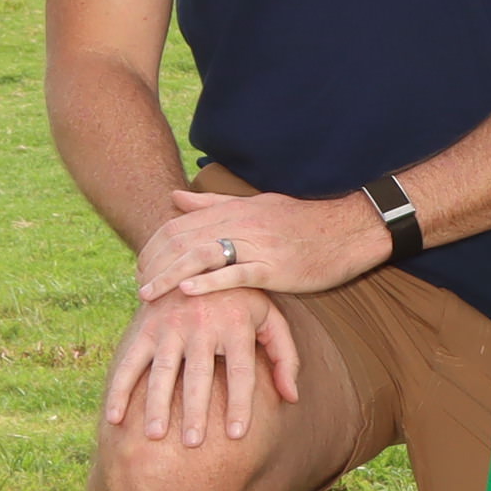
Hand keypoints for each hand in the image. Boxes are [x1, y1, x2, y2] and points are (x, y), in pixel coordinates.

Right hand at [102, 287, 299, 446]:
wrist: (202, 257)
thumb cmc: (243, 300)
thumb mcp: (272, 319)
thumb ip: (286, 357)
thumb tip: (291, 398)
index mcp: (237, 325)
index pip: (241, 371)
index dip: (239, 404)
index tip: (236, 435)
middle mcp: (203, 325)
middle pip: (199, 375)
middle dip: (195, 411)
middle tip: (193, 444)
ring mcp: (171, 325)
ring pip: (162, 371)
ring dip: (157, 404)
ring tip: (155, 436)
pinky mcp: (147, 327)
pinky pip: (130, 362)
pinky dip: (120, 390)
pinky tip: (115, 418)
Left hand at [139, 186, 390, 301]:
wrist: (352, 227)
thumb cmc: (306, 219)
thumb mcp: (257, 204)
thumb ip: (214, 202)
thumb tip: (174, 197)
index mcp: (235, 210)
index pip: (181, 224)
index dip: (155, 246)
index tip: (141, 266)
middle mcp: (242, 224)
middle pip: (184, 240)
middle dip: (156, 264)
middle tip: (138, 286)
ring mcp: (259, 245)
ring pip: (203, 256)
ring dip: (171, 276)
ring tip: (149, 293)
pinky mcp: (276, 267)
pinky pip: (237, 274)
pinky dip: (210, 283)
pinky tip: (189, 291)